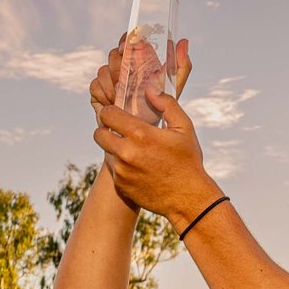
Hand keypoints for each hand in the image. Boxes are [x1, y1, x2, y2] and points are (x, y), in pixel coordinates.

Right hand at [90, 33, 191, 127]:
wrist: (144, 137)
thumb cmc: (158, 111)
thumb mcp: (173, 88)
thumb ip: (180, 66)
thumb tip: (183, 42)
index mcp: (138, 64)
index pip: (128, 42)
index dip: (126, 40)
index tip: (127, 47)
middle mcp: (123, 70)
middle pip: (113, 55)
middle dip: (119, 66)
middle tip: (127, 79)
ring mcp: (109, 81)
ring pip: (103, 71)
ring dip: (112, 83)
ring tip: (122, 97)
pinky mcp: (99, 94)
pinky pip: (95, 86)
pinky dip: (104, 94)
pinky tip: (114, 102)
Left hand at [93, 92, 220, 230]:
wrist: (189, 199)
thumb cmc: (188, 161)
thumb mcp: (184, 128)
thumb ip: (166, 103)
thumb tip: (149, 88)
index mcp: (140, 134)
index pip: (107, 114)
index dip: (111, 112)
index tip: (118, 114)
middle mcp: (126, 153)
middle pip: (99, 134)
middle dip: (107, 130)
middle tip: (121, 132)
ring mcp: (122, 171)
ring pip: (106, 152)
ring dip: (115, 149)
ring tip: (134, 151)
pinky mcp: (122, 186)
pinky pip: (114, 171)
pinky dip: (122, 167)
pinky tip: (139, 168)